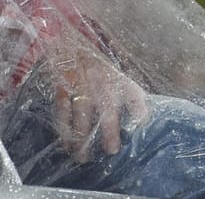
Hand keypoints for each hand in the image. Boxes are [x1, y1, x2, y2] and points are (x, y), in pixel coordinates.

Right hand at [44, 46, 150, 162]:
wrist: (70, 47)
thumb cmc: (98, 71)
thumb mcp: (118, 77)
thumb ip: (131, 99)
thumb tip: (141, 124)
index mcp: (118, 81)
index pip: (134, 95)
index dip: (139, 112)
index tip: (139, 128)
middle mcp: (101, 83)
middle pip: (107, 109)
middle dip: (109, 132)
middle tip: (111, 151)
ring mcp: (81, 86)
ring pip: (82, 114)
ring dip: (82, 137)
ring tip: (83, 157)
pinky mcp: (63, 89)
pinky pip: (63, 112)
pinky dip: (64, 130)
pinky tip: (66, 144)